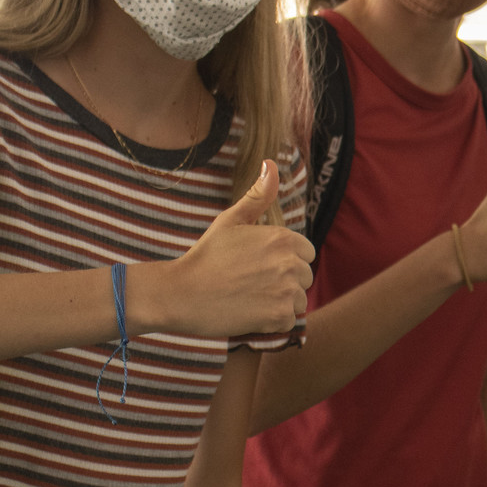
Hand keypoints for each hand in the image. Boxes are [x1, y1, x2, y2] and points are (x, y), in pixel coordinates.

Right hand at [139, 161, 314, 337]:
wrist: (181, 294)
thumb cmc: (205, 256)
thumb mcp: (230, 221)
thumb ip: (257, 196)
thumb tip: (271, 164)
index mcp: (282, 238)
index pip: (306, 253)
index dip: (284, 261)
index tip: (258, 266)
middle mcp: (289, 262)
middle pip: (304, 278)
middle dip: (284, 283)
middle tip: (249, 283)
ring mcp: (286, 289)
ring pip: (298, 301)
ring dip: (279, 304)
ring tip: (248, 297)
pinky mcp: (279, 315)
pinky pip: (288, 321)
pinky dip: (271, 322)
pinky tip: (248, 312)